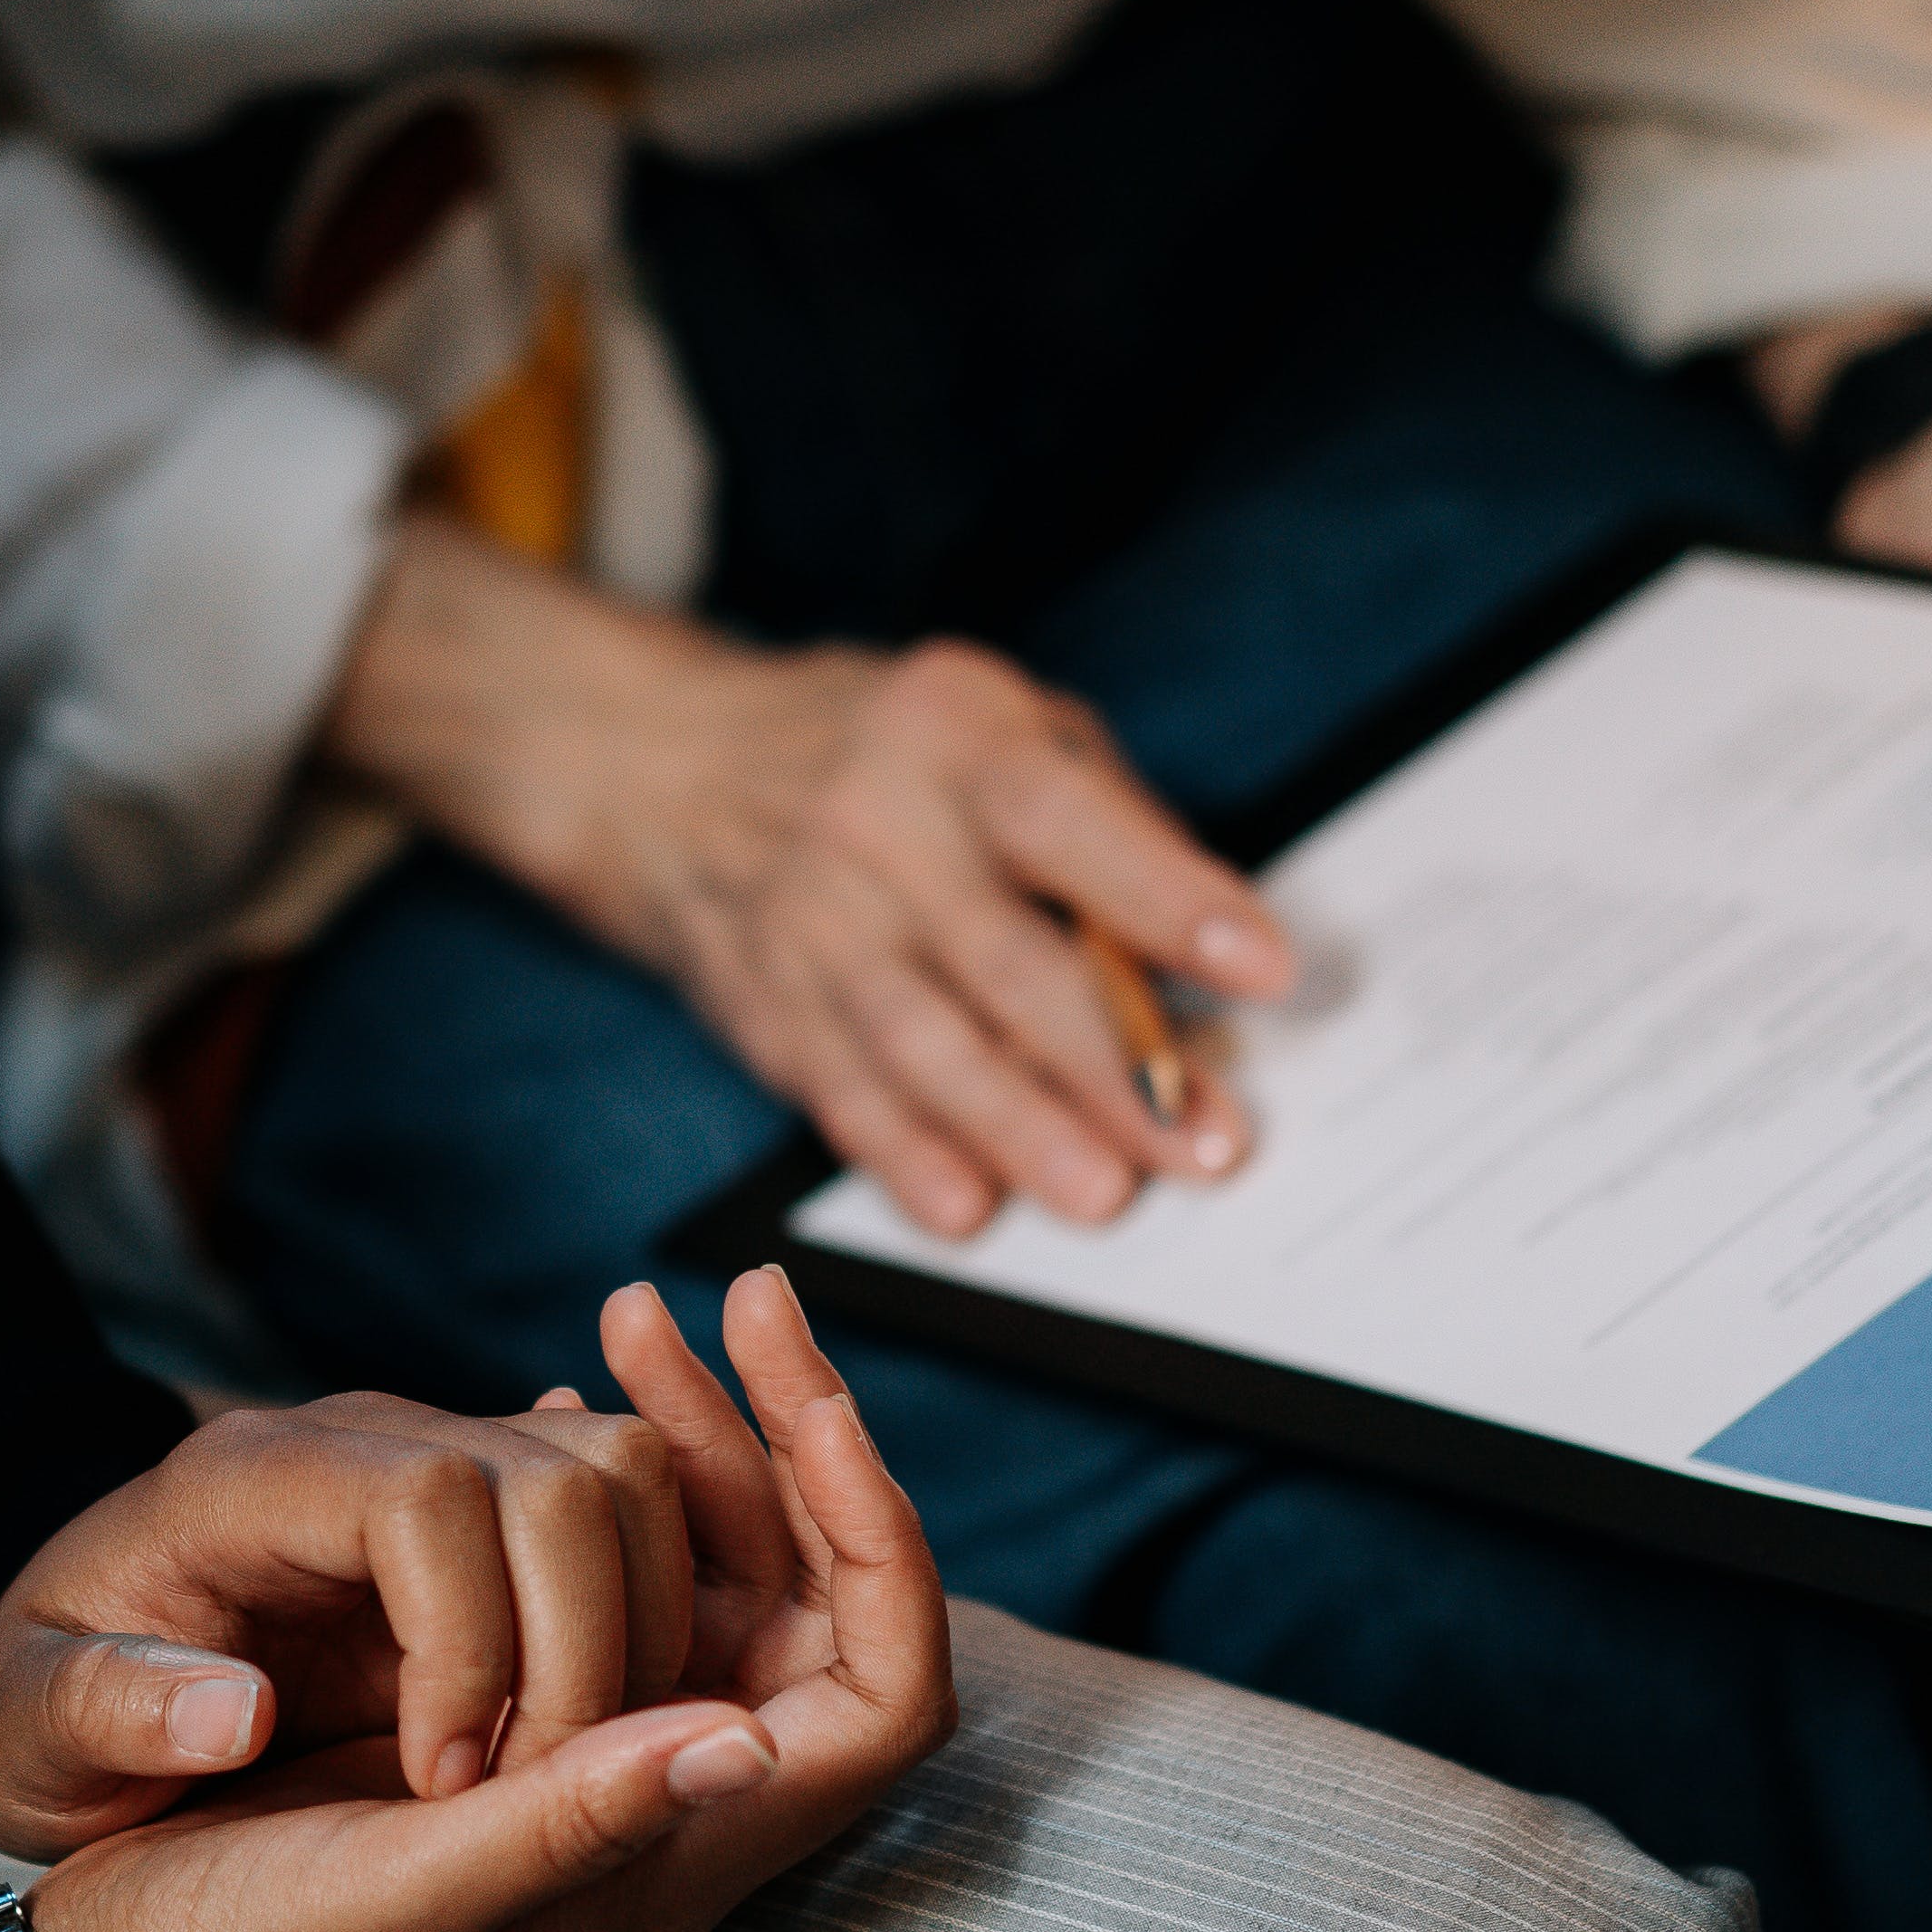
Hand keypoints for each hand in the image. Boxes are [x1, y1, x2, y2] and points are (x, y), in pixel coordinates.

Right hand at [0, 1271, 953, 1931]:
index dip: (880, 1541)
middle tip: (736, 1301)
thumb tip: (750, 1739)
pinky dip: (602, 1476)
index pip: (883, 1697)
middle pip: (816, 1604)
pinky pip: (612, 1575)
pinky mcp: (515, 1710)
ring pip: (713, 1571)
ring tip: (630, 1316)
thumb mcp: (404, 1902)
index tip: (811, 1401)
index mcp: (669, 1862)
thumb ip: (571, 1827)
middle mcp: (660, 1801)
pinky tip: (564, 1389)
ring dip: (695, 1443)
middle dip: (790, 1447)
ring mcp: (594, 1753)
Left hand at [0, 1376, 709, 1857]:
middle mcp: (363, 1441)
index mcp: (246, 1484)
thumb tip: (232, 1713)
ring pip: (624, 1477)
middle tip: (519, 1798)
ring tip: (555, 1772)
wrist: (76, 1678)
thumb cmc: (47, 1715)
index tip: (441, 1781)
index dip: (471, 1640)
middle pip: (562, 1473)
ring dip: (635, 1635)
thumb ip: (105, 1713)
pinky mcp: (496, 1511)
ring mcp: (443, 1461)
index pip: (429, 1496)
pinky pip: (632, 1512)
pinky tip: (583, 1732)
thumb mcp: (25, 1737)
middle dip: (584, 1650)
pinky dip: (650, 1618)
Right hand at [319, 511, 1297, 1241]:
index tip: (1264, 969)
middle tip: (1203, 1142)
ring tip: (1104, 1194)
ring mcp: (809, 922)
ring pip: (922, 1044)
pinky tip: (965, 1206)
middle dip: (1113, 1064)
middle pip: (1002, 957)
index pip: (1065, 819)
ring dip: (1018, 1129)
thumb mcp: (1000, 724)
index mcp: (951, 733)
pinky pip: (841, 1092)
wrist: (667, 768)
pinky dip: (904, 1156)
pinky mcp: (768, 1005)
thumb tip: (1211, 959)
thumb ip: (1105, 822)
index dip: (1165, 898)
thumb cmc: (893, 757)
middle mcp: (872, 825)